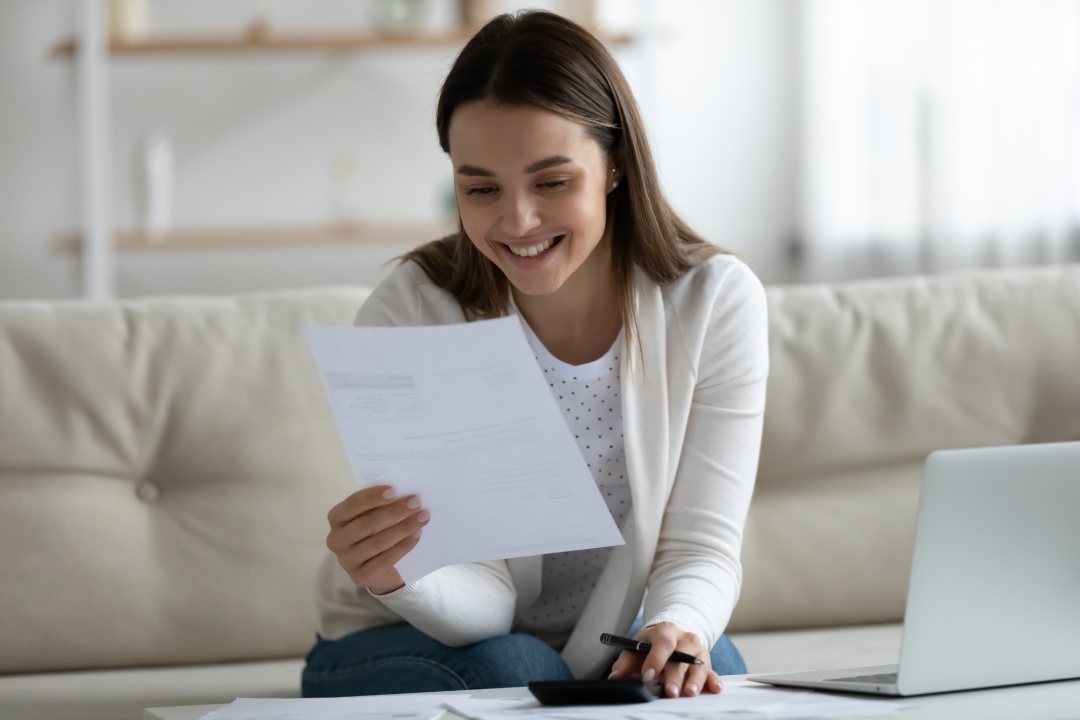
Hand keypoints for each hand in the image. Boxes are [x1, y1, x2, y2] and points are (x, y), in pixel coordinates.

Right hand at [325, 485, 429, 594]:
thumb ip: (379, 505)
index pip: (352, 505)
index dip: (372, 497)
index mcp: (337, 519)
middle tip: (416, 503)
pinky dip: (403, 546)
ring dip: (403, 528)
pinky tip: (417, 535)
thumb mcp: (371, 516)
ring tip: (423, 518)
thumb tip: (403, 493)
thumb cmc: (373, 533)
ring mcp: (346, 560)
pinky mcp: (360, 577)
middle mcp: (336, 540)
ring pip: (377, 542)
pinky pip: (385, 560)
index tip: (394, 490)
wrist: (377, 569)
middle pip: (366, 524)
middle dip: (394, 512)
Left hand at [607, 622, 722, 697]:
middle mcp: (685, 638)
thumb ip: (625, 663)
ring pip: (698, 664)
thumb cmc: (650, 646)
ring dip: (695, 679)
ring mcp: (698, 651)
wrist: (670, 636)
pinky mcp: (706, 664)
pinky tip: (715, 689)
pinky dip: (714, 680)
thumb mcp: (635, 649)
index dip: (656, 658)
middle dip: (675, 675)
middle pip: (682, 656)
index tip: (647, 674)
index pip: (663, 642)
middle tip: (670, 691)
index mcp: (666, 630)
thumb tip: (615, 676)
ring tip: (689, 693)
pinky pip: (712, 671)